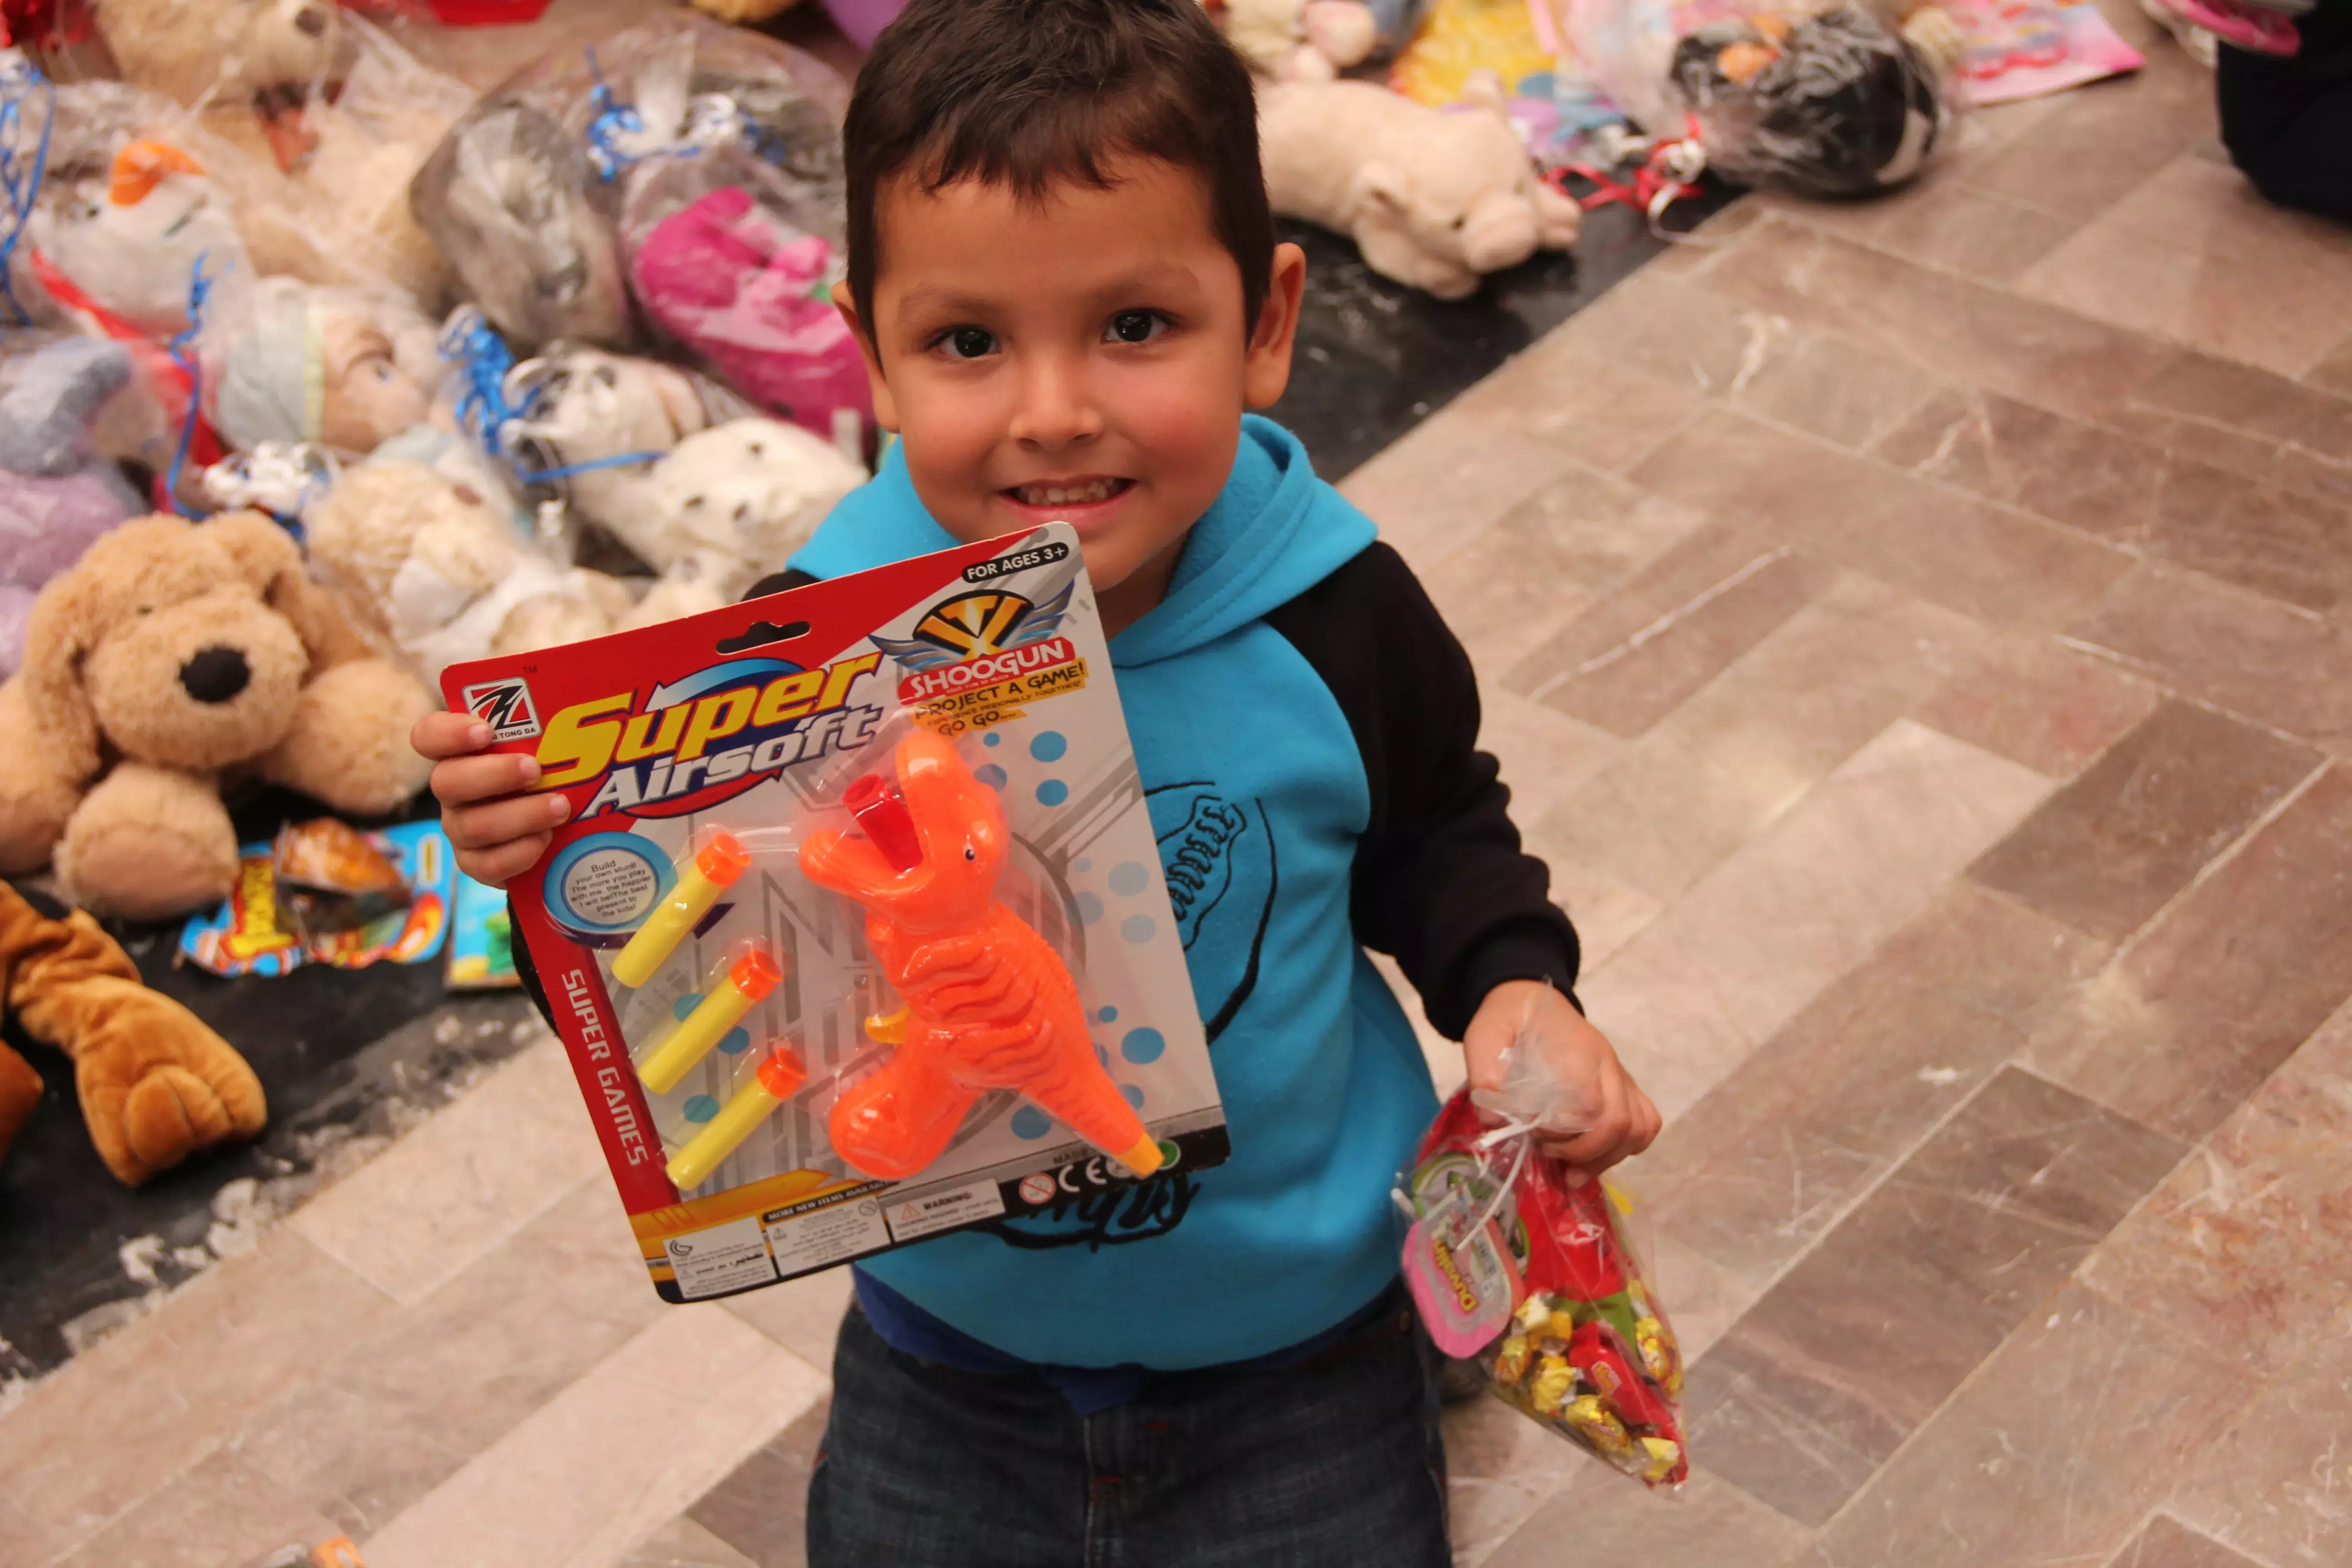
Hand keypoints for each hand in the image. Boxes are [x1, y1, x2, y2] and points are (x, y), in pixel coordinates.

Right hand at [412, 711, 569, 887]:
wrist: (558, 829)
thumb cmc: (550, 770)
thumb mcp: (550, 739)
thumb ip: (552, 713)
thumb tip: (585, 676)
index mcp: (460, 753)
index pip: (429, 736)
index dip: (448, 732)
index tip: (485, 730)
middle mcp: (453, 790)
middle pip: (447, 782)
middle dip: (493, 775)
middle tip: (535, 769)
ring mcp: (461, 829)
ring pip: (473, 825)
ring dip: (520, 815)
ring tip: (560, 806)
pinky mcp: (477, 864)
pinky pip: (488, 864)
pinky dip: (520, 852)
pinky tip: (547, 839)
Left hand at [1461, 979, 1660, 1180]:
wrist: (1529, 998)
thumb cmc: (1508, 1019)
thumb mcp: (1483, 1036)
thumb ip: (1485, 1073)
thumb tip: (1496, 1121)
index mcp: (1575, 1052)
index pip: (1591, 1104)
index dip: (1567, 1132)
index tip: (1536, 1135)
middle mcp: (1606, 1064)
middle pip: (1620, 1121)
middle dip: (1588, 1153)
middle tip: (1553, 1158)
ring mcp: (1619, 1075)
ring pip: (1638, 1126)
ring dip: (1609, 1156)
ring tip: (1574, 1171)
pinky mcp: (1623, 1085)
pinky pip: (1645, 1120)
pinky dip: (1627, 1145)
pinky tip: (1597, 1155)